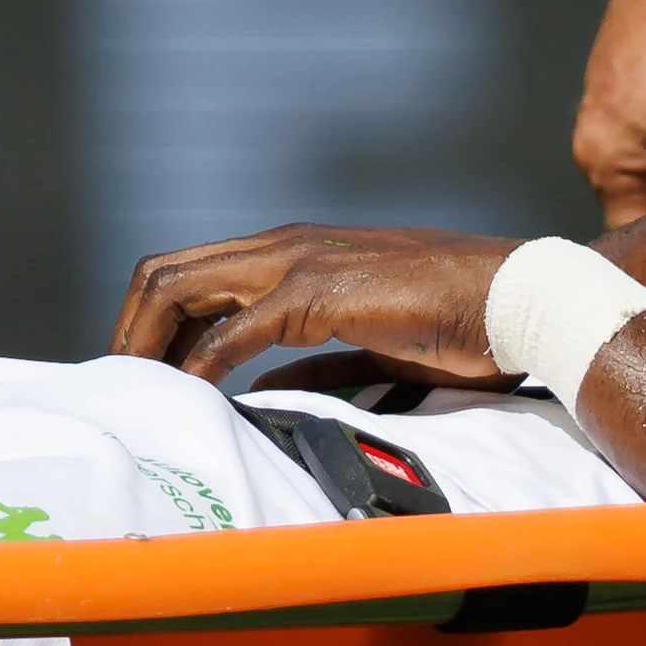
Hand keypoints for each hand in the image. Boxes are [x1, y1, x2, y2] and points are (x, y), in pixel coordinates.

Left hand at [112, 226, 519, 386]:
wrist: (520, 299)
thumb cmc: (463, 321)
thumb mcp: (372, 342)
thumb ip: (314, 359)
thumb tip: (259, 388)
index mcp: (299, 251)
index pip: (194, 274)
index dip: (158, 324)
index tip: (149, 374)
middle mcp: (286, 245)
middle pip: (165, 273)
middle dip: (130, 331)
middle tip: (125, 387)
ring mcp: (298, 261)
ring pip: (178, 289)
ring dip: (147, 345)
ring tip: (141, 393)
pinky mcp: (316, 293)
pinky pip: (230, 335)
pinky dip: (199, 369)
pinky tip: (191, 401)